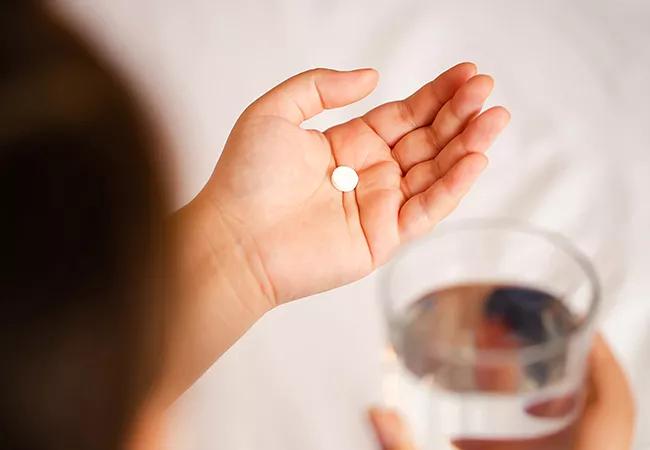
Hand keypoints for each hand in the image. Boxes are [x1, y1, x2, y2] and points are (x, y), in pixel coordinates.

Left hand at [164, 64, 507, 398]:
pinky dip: (453, 186)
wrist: (233, 239)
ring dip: (467, 146)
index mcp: (348, 144)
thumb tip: (372, 77)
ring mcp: (379, 206)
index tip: (467, 73)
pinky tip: (476, 159)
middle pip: (426, 141)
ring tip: (494, 118)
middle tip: (487, 89)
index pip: (404, 116)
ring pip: (434, 172)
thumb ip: (321, 87)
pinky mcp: (383, 238)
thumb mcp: (275, 112)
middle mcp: (369, 174)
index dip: (436, 95)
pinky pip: (426, 210)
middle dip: (459, 115)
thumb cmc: (244, 179)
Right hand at [368, 335, 634, 449]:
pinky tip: (483, 440)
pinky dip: (526, 440)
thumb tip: (381, 416)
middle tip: (539, 342)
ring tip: (512, 378)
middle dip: (568, 373)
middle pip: (598, 415)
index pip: (615, 407)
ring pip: (577, 437)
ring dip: (547, 406)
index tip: (585, 329)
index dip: (607, 363)